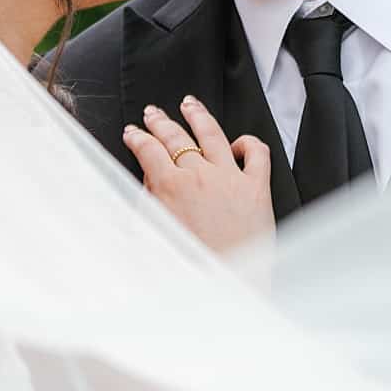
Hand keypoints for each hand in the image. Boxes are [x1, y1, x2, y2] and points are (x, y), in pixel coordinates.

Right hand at [123, 97, 274, 256]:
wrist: (227, 285)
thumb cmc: (190, 265)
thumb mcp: (155, 231)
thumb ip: (149, 201)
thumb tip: (148, 179)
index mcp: (171, 188)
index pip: (149, 150)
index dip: (138, 137)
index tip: (133, 132)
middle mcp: (200, 176)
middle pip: (176, 137)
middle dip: (161, 121)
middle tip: (153, 113)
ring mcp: (231, 177)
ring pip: (212, 133)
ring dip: (198, 115)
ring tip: (190, 104)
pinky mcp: (257, 187)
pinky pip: (256, 153)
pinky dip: (247, 143)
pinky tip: (238, 142)